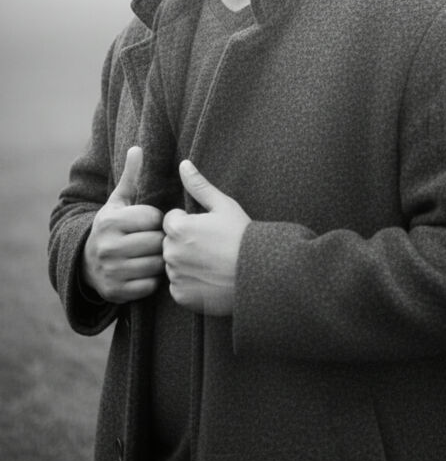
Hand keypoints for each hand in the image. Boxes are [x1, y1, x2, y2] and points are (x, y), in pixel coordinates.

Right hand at [82, 146, 164, 302]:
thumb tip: (137, 147)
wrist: (85, 263)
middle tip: (153, 240)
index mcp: (110, 221)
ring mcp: (111, 271)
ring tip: (150, 255)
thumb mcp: (117, 202)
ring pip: (156, 264)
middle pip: (157, 242)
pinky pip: (151, 286)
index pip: (154, 218)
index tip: (148, 223)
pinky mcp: (116, 292)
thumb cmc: (112, 227)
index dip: (156, 219)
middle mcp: (108, 246)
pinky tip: (145, 272)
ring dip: (159, 261)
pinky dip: (152, 280)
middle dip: (160, 241)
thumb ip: (130, 177)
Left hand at [162, 160, 250, 315]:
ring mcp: (176, 276)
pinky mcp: (182, 296)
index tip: (208, 230)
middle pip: (170, 243)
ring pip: (174, 265)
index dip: (190, 223)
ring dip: (186, 264)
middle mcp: (172, 253)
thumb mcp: (223, 206)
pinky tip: (209, 279)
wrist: (260, 273)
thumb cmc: (242, 236)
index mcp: (179, 228)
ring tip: (212, 263)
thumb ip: (199, 186)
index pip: (171, 221)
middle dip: (184, 243)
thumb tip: (183, 164)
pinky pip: (178, 287)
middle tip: (211, 247)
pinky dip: (190, 284)